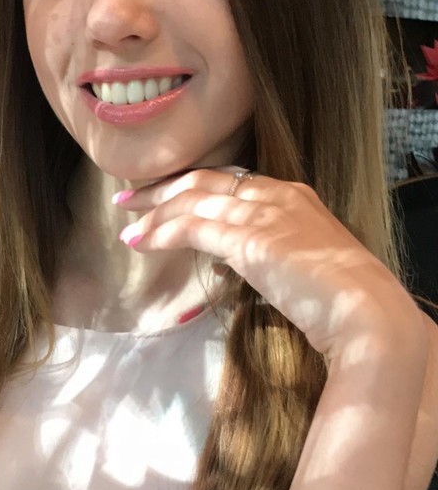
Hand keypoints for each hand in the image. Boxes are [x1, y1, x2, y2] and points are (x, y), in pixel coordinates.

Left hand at [114, 165, 421, 359]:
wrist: (363, 309)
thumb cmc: (341, 298)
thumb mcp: (302, 265)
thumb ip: (268, 257)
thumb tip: (232, 264)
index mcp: (292, 196)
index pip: (230, 181)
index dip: (193, 186)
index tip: (165, 194)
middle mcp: (274, 195)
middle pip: (204, 182)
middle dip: (162, 189)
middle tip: (129, 198)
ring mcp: (261, 214)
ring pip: (192, 201)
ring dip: (154, 213)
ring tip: (127, 226)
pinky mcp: (247, 239)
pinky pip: (192, 228)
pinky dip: (161, 233)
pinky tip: (141, 241)